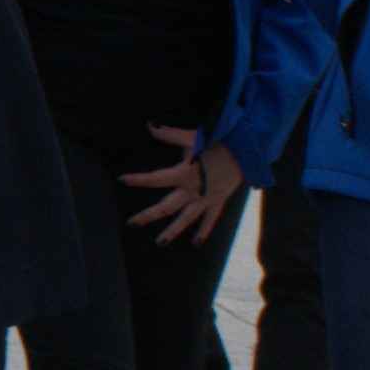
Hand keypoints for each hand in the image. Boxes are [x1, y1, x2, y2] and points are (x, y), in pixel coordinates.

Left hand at [123, 131, 243, 240]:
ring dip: (172, 231)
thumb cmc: (218, 142)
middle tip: (131, 223)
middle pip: (167, 206)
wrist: (247, 151)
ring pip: (186, 219)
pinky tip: (196, 243)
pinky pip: (210, 219)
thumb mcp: (192, 137)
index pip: (156, 178)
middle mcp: (193, 190)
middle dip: (148, 215)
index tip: (122, 180)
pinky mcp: (218, 201)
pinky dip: (203, 231)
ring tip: (159, 242)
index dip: (139, 180)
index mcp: (184, 174)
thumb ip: (169, 134)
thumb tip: (149, 125)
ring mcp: (206, 198)